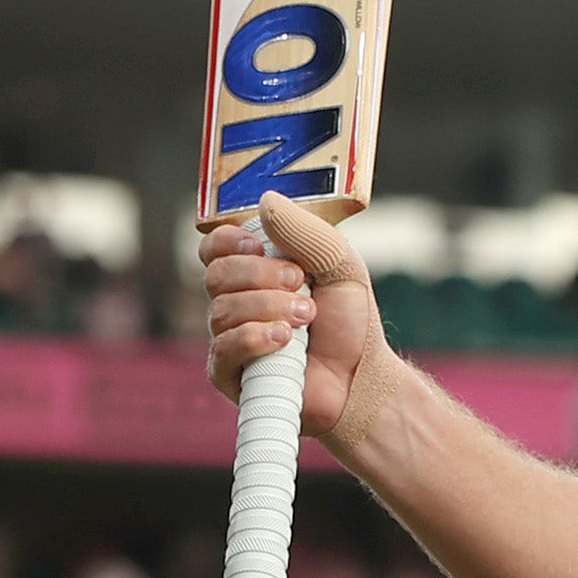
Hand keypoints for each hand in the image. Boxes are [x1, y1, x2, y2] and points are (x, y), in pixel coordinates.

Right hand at [201, 192, 380, 435]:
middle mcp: (236, 301)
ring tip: (306, 319)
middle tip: (302, 285)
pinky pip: (223, 348)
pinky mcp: (228, 373)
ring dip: (270, 308)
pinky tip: (284, 342)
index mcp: (255, 271)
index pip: (216, 247)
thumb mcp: (339, 264)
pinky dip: (255, 338)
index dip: (227, 241)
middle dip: (262, 276)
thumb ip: (306, 232)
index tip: (257, 244)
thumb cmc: (350, 322)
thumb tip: (266, 201)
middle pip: (216, 274)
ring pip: (222, 310)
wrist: (361, 376)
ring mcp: (229, 337)